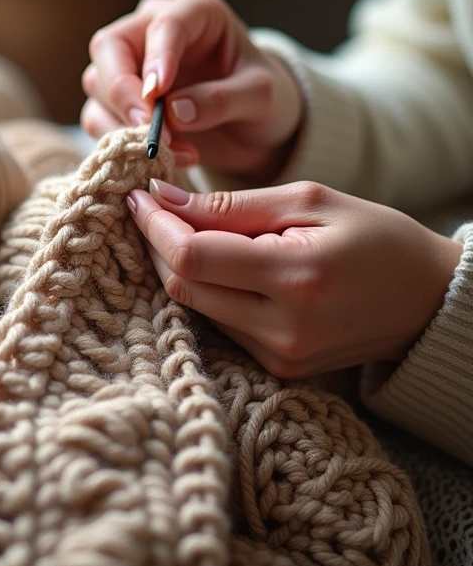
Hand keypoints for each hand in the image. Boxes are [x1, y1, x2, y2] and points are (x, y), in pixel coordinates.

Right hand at [82, 0, 303, 173]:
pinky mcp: (118, 100)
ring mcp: (130, 63)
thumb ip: (223, 99)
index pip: (165, 23)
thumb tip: (175, 112)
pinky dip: (122, 143)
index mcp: (195, 12)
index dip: (157, 56)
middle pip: (110, 46)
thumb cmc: (263, 97)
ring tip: (172, 152)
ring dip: (124, 123)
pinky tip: (164, 160)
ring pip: (98, 84)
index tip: (157, 94)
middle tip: (146, 127)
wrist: (255, 126)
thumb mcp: (262, 97)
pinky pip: (98, 117)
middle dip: (121, 89)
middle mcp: (153, 28)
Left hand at [126, 179, 462, 377]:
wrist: (427, 299)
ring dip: (179, 267)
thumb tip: (164, 199)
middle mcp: (283, 330)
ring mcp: (280, 357)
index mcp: (296, 278)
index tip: (139, 196)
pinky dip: (207, 290)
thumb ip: (233, 205)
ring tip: (183, 229)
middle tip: (153, 209)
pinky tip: (215, 263)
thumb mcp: (310, 201)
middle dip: (158, 244)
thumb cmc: (375, 237)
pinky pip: (220, 325)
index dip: (156, 225)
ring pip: (196, 307)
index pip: (194, 257)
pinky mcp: (278, 369)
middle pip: (183, 287)